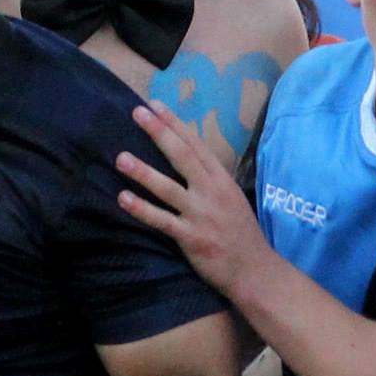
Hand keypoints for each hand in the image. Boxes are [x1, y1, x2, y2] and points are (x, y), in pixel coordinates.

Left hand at [116, 99, 271, 293]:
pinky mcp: (191, 237)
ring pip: (168, 187)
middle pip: (182, 156)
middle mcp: (212, 192)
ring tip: (120, 157)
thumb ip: (211, 180)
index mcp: (222, 180)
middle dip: (158, 132)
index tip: (155, 105)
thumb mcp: (232, 199)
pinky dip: (142, 209)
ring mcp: (201, 214)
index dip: (174, 123)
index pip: (195, 144)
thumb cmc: (241, 235)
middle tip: (137, 112)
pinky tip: (123, 199)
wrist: (255, 271)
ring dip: (143, 171)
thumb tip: (188, 162)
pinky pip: (162, 220)